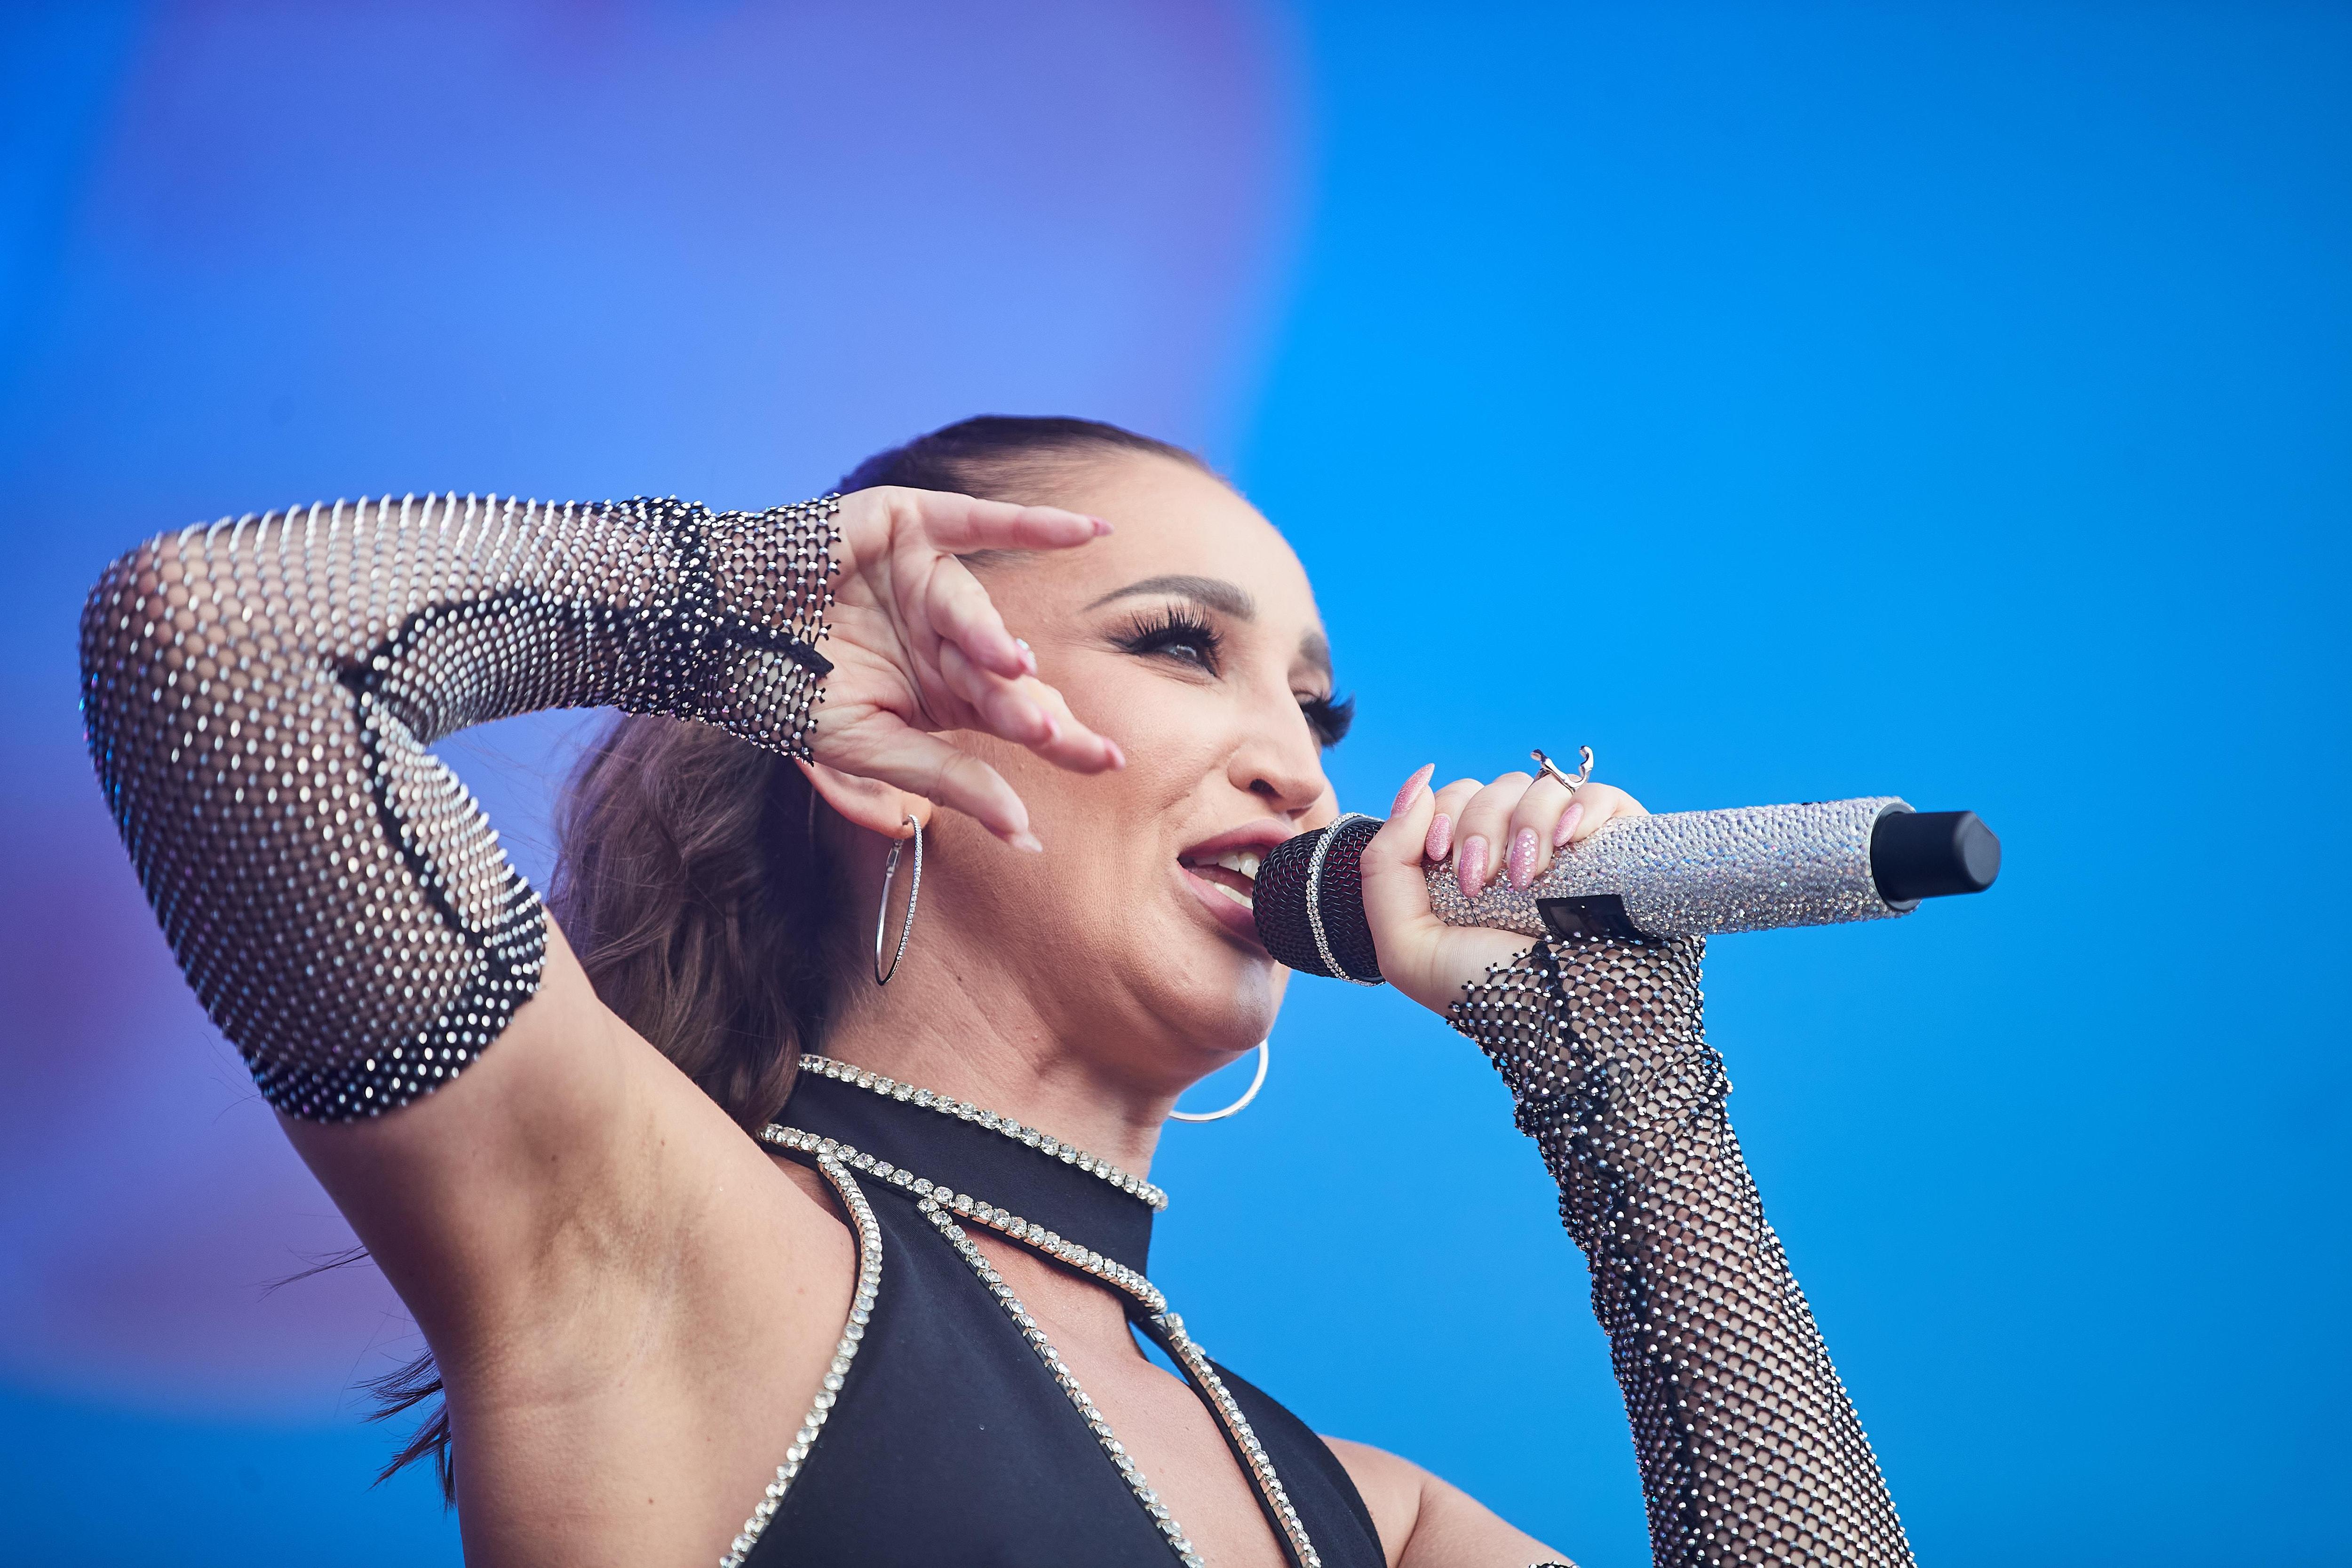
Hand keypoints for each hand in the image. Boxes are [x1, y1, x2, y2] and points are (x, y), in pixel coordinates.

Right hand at [801, 486, 1123, 847]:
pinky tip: (1090, 530)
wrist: (706, 631)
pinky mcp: (907, 525)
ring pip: (975, 616)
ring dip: (993, 644)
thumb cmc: (782, 691)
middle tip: (1070, 738)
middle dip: (1036, 707)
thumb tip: (1024, 832)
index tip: (1107, 763)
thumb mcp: (870, 747)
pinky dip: (1032, 523)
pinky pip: (979, 523)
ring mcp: (927, 578)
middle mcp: (945, 636)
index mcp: (941, 690)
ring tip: (1012, 673)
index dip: (1058, 738)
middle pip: (1008, 673)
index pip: (1012, 716)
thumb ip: (949, 780)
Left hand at [1359, 763, 1647, 1016]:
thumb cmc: (1485, 994)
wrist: (1562, 1026)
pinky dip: (1579, 807)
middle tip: (1481, 879)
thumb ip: (1384, 863)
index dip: (1440, 813)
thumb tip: (1417, 784)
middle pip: (1489, 790)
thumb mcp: (1405, 944)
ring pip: (1538, 788)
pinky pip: (1599, 795)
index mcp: (1469, 870)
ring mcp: (1570, 849)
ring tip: (1526, 878)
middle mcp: (1517, 854)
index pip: (1449, 801)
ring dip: (1523, 823)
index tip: (1442, 857)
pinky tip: (1570, 841)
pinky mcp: (1618, 849)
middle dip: (1477, 825)